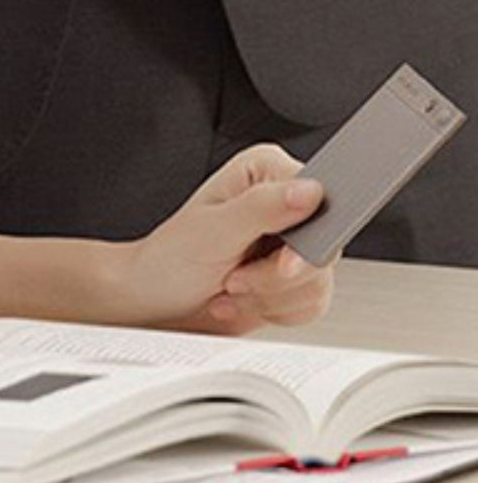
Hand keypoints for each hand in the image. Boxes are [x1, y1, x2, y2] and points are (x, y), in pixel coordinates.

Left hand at [123, 144, 334, 334]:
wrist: (158, 299)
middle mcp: (285, 201)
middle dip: (276, 275)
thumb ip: (261, 208)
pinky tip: (243, 298)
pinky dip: (275, 310)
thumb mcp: (212, 230)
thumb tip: (310, 191)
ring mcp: (293, 241)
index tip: (284, 261)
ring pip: (319, 281)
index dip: (306, 235)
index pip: (320, 195)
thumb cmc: (170, 259)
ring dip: (270, 296)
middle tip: (235, 277)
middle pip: (324, 247)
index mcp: (265, 171)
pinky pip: (312, 302)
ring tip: (231, 285)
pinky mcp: (296, 276)